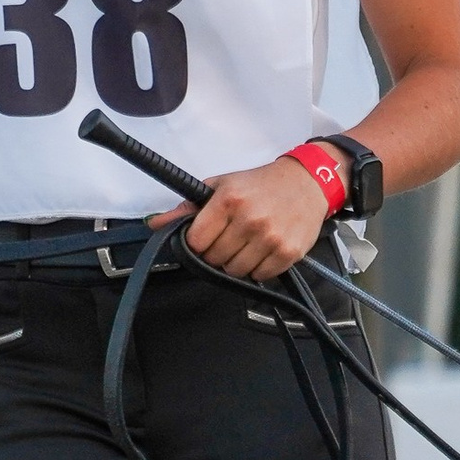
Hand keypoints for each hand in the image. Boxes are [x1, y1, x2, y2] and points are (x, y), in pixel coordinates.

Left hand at [148, 157, 332, 280]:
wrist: (305, 183)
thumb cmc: (258, 184)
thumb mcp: (218, 187)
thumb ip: (186, 208)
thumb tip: (154, 224)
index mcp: (227, 201)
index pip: (196, 241)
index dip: (195, 243)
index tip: (202, 237)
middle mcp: (250, 220)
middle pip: (214, 258)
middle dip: (214, 253)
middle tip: (224, 240)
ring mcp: (271, 238)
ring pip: (235, 271)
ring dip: (234, 263)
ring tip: (242, 244)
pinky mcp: (289, 253)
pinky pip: (260, 275)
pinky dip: (256, 268)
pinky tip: (259, 250)